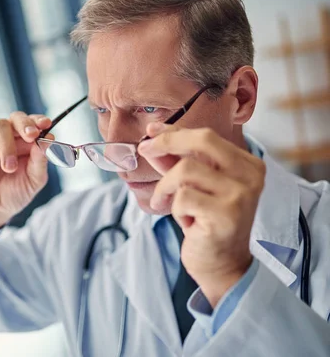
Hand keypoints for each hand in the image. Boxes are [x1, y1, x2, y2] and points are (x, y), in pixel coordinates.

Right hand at [0, 112, 52, 230]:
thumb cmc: (15, 193)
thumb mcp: (34, 180)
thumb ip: (40, 161)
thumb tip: (48, 140)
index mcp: (28, 141)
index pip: (34, 123)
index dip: (39, 120)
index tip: (46, 124)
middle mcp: (10, 136)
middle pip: (17, 117)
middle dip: (25, 124)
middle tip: (31, 136)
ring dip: (7, 146)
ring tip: (9, 168)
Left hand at [137, 123, 265, 307]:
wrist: (222, 265)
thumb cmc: (206, 223)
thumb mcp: (192, 186)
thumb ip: (175, 161)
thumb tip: (152, 136)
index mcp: (247, 164)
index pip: (206, 136)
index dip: (174, 131)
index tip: (150, 132)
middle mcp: (250, 176)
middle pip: (201, 140)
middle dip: (167, 142)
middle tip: (145, 151)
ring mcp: (241, 195)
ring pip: (185, 171)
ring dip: (166, 188)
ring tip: (166, 204)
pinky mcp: (226, 215)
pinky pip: (183, 197)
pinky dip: (174, 208)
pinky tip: (185, 222)